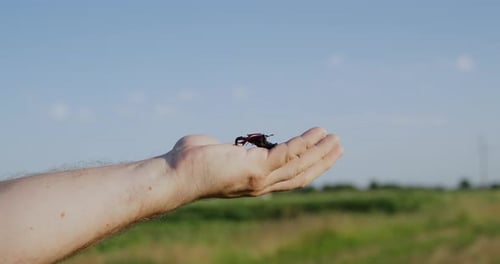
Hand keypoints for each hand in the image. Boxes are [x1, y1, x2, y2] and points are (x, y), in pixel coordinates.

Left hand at [163, 127, 342, 199]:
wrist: (175, 174)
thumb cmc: (190, 163)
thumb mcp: (217, 154)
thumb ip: (229, 150)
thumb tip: (225, 144)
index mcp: (254, 182)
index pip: (289, 177)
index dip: (308, 166)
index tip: (322, 153)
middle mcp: (261, 184)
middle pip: (301, 174)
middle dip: (322, 161)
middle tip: (338, 145)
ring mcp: (259, 178)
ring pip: (300, 165)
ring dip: (320, 151)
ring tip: (335, 137)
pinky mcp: (255, 168)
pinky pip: (288, 153)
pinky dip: (306, 142)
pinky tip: (318, 131)